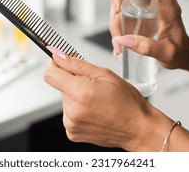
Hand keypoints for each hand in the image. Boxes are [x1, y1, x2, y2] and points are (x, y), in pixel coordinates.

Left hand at [43, 46, 169, 150]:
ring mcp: (71, 124)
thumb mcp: (104, 74)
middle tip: (93, 84)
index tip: (61, 62)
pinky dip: (78, 109)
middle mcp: (72, 111)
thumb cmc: (127, 102)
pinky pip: (69, 113)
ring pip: (65, 99)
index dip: (54, 64)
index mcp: (80, 93)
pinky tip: (94, 110)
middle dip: (72, 81)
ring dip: (76, 95)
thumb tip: (57, 55)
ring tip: (97, 100)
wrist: (138, 128)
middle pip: (60, 85)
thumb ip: (76, 64)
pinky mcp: (72, 132)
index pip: (50, 74)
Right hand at [109, 0, 188, 69]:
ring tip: (117, 44)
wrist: (182, 56)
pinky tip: (117, 43)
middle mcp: (157, 4)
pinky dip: (115, 25)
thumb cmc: (179, 53)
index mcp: (170, 10)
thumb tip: (123, 41)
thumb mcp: (167, 54)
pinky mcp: (139, 13)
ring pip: (124, 0)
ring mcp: (146, 7)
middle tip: (114, 16)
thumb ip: (147, 47)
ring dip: (114, 18)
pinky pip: (122, 11)